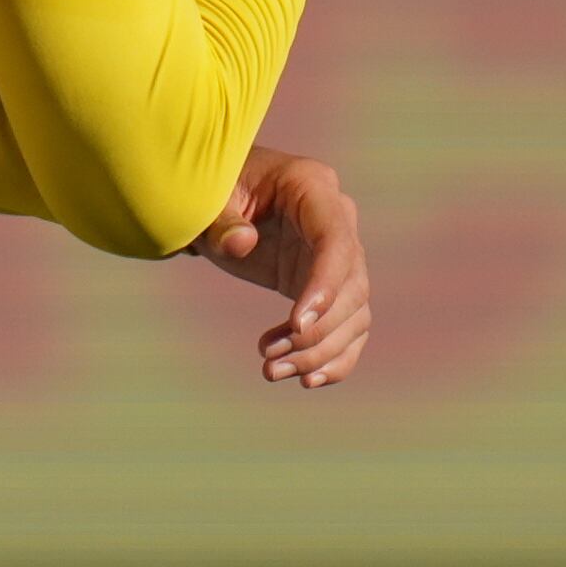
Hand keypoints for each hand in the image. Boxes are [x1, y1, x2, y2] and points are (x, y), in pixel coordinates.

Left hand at [191, 146, 370, 388]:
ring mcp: (339, 256)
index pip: (336, 241)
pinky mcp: (331, 286)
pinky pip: (349, 326)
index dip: (325, 286)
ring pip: (356, 313)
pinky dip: (335, 358)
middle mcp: (338, 220)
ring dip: (321, 352)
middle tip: (271, 359)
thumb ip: (222, 222)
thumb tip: (241, 243)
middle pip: (353, 285)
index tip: (297, 326)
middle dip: (317, 331)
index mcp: (313, 187)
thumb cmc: (216, 193)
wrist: (223, 199)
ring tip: (273, 371)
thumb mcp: (210, 202)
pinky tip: (306, 380)